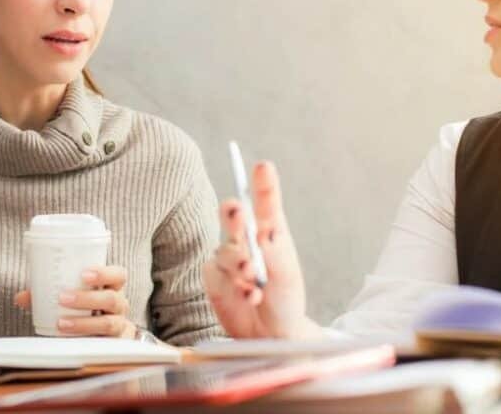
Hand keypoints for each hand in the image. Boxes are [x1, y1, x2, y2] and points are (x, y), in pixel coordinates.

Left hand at [14, 265, 136, 338]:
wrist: (104, 337)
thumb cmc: (88, 310)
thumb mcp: (73, 298)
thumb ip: (48, 295)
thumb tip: (22, 297)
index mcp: (112, 288)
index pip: (118, 275)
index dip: (104, 273)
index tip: (84, 274)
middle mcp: (119, 305)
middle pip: (111, 299)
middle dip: (87, 298)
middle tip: (63, 298)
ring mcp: (119, 325)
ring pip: (108, 323)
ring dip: (84, 322)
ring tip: (62, 322)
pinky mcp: (114, 345)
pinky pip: (106, 344)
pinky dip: (88, 341)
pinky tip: (71, 340)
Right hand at [202, 161, 322, 339]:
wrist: (271, 334)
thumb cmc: (285, 299)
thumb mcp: (286, 274)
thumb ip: (274, 251)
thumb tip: (262, 230)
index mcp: (271, 232)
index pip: (266, 204)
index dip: (264, 185)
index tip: (263, 167)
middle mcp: (247, 239)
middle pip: (233, 216)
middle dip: (234, 214)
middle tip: (238, 214)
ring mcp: (228, 257)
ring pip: (226, 251)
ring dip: (240, 264)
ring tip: (254, 280)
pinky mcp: (214, 277)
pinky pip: (218, 274)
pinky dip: (236, 286)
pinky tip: (250, 296)